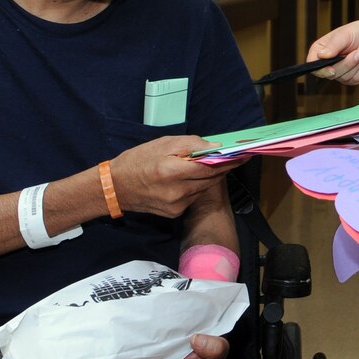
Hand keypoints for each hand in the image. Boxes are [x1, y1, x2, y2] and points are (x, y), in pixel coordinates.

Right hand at [108, 136, 233, 219]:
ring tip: (212, 164)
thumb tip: (215, 148)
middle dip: (223, 167)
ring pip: (203, 188)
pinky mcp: (174, 214)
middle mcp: (176, 192)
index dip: (228, 160)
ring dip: (210, 177)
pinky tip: (191, 178)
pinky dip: (196, 186)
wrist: (114, 188)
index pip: (209, 167)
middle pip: (210, 179)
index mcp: (171, 171)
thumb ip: (191, 144)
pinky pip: (193, 196)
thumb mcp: (163, 144)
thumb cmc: (137, 160)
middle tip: (233, 157)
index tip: (243, 154)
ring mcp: (176, 205)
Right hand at [307, 18, 358, 85]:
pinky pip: (357, 78)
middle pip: (331, 74)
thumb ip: (333, 45)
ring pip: (346, 77)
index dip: (319, 69)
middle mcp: (328, 63)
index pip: (312, 64)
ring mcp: (340, 73)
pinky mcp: (352, 78)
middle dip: (348, 62)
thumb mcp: (345, 34)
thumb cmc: (358, 32)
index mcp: (320, 50)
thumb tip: (321, 55)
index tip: (331, 69)